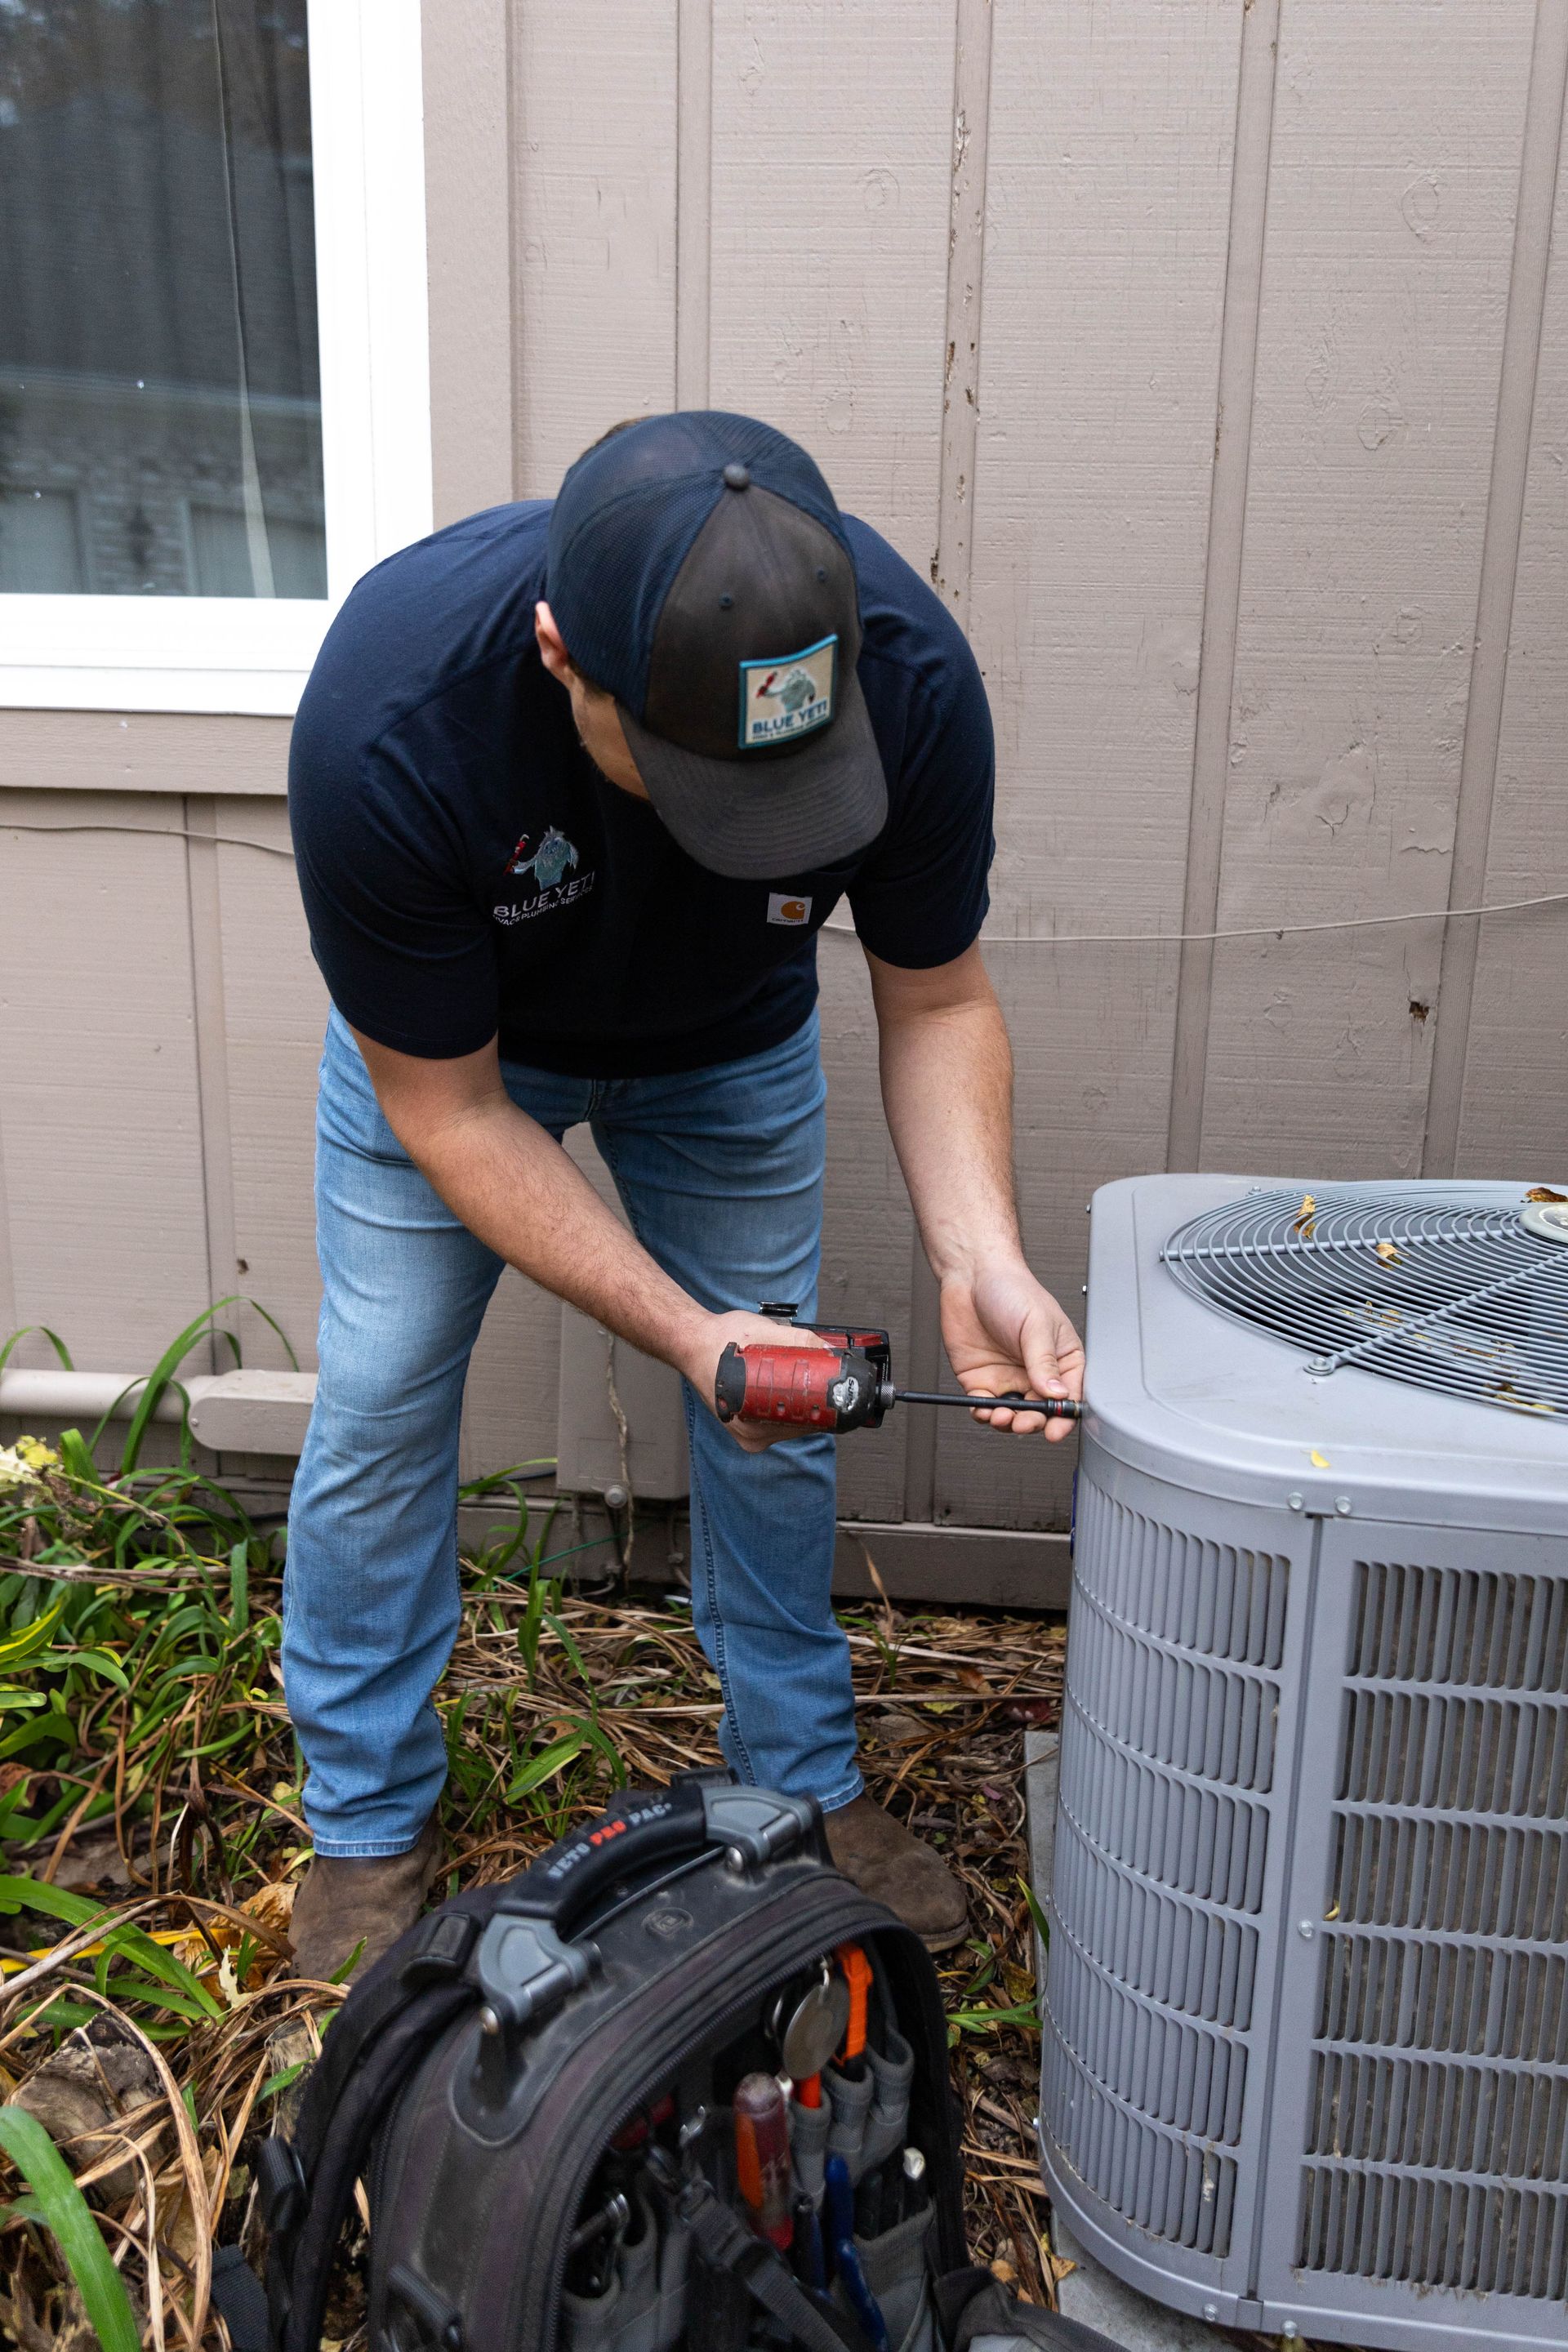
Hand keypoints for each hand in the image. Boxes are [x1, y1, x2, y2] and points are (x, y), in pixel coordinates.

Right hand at [678, 1309, 833, 1452]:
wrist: (691, 1342)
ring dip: (798, 1400)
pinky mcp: (745, 1423)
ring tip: (796, 1377)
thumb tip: (824, 1349)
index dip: (823, 1405)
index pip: (805, 1425)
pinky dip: (783, 1400)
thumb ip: (796, 1340)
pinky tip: (782, 1384)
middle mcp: (750, 1435)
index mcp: (753, 1428)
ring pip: (789, 1420)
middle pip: (799, 1424)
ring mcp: (746, 1431)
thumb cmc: (717, 1342)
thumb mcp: (762, 1333)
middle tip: (817, 1377)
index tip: (832, 1390)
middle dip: (812, 1400)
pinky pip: (775, 1416)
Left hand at [939, 1258, 1084, 1440]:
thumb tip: (1056, 1393)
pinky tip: (983, 1410)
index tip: (1055, 1429)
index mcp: (1061, 1359)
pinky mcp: (981, 1380)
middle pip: (1041, 1412)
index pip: (1070, 1396)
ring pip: (1013, 1415)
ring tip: (1002, 1417)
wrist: (972, 1276)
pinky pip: (984, 1407)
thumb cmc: (1012, 1289)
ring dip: (1008, 1422)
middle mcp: (1036, 1373)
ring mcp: (1008, 1378)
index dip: (1064, 1416)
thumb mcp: (1035, 1324)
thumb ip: (1044, 1362)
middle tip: (1023, 1422)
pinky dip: (983, 1414)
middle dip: (1033, 1422)